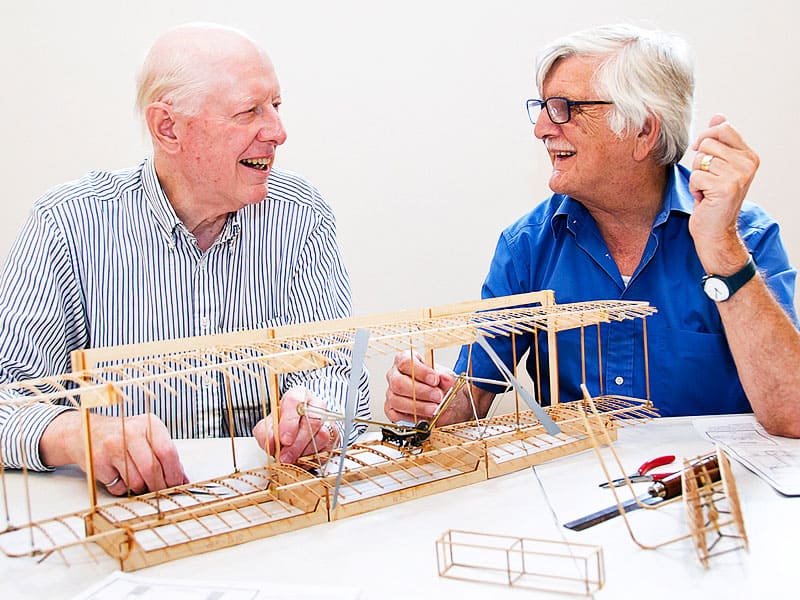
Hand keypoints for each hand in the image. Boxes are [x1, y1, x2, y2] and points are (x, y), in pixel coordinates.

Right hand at [40, 411, 187, 495]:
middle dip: (160, 486)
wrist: (85, 432)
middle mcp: (131, 433)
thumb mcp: (147, 435)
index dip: (175, 473)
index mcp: (149, 423)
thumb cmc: (121, 435)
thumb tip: (182, 478)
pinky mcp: (98, 463)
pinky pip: (119, 487)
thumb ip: (164, 454)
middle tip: (162, 490)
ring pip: (136, 482)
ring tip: (137, 478)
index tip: (177, 483)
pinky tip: (119, 475)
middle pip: (152, 469)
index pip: (168, 452)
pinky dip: (123, 488)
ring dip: (141, 488)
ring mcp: (112, 447)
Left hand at [252, 387, 338, 463]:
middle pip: (313, 420)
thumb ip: (265, 433)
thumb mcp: (267, 427)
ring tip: (293, 459)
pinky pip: (328, 448)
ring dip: (305, 452)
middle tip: (285, 457)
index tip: (284, 440)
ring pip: (322, 435)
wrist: (293, 432)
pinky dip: (313, 458)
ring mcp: (328, 419)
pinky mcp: (335, 436)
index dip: (290, 422)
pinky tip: (302, 460)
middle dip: (298, 443)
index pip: (296, 402)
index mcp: (298, 395)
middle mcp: (316, 404)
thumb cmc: (281, 426)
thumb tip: (272, 442)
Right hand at [384, 351, 456, 423]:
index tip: (434, 380)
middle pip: (398, 382)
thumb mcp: (445, 377)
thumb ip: (445, 378)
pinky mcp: (390, 409)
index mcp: (405, 359)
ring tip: (434, 409)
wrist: (440, 400)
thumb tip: (445, 378)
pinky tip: (424, 416)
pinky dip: (411, 417)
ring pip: (396, 400)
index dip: (420, 372)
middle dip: (421, 392)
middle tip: (437, 396)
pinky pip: (395, 415)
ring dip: (418, 406)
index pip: (406, 362)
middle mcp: (394, 374)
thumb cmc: (437, 383)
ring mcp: (391, 392)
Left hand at [689, 114, 758, 272]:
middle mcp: (748, 164)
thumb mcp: (719, 167)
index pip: (723, 128)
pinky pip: (696, 176)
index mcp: (749, 156)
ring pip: (700, 160)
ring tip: (707, 190)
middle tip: (707, 180)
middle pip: (707, 143)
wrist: (715, 231)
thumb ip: (720, 142)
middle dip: (699, 162)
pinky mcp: (726, 187)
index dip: (706, 138)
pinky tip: (705, 198)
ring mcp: (739, 175)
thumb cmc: (713, 199)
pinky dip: (694, 188)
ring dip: (696, 176)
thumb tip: (718, 116)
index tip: (704, 154)